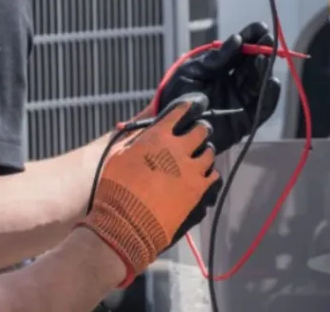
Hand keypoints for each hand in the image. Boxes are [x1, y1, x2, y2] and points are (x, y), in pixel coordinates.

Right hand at [78, 93, 221, 287]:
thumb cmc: (116, 188)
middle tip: (197, 133)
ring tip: (199, 155)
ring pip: (209, 152)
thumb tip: (146, 132)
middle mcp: (179, 148)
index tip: (189, 107)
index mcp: (158, 136)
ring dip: (204, 151)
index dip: (186, 108)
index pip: (180, 112)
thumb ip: (137, 140)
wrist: (127, 223)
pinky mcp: (198, 190)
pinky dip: (208, 173)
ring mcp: (191, 169)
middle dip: (200, 129)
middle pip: (201, 130)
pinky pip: (212, 175)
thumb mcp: (120, 155)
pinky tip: (202, 175)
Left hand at [146, 22, 281, 154]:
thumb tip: (237, 40)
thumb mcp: (191, 72)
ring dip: (263, 69)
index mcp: (219, 69)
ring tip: (263, 57)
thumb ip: (214, 59)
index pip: (239, 51)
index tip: (260, 27)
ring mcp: (240, 101)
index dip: (251, 38)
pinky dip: (270, 95)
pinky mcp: (245, 121)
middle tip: (267, 39)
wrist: (171, 128)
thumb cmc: (176, 98)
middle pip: (252, 65)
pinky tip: (272, 81)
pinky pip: (263, 107)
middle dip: (261, 50)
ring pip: (258, 83)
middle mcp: (232, 83)